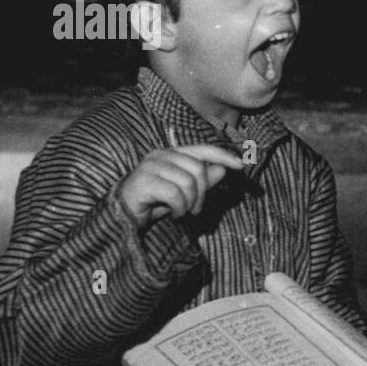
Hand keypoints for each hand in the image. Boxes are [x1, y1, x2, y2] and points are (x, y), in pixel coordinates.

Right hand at [117, 144, 244, 229]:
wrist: (125, 215)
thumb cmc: (156, 202)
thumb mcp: (184, 192)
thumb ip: (202, 180)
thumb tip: (222, 169)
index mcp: (172, 153)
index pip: (203, 149)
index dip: (223, 156)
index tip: (242, 165)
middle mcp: (161, 155)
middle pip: (198, 169)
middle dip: (202, 194)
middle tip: (194, 209)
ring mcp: (150, 166)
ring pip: (188, 183)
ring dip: (190, 203)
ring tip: (182, 211)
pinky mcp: (143, 181)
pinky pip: (175, 194)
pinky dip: (179, 208)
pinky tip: (172, 213)